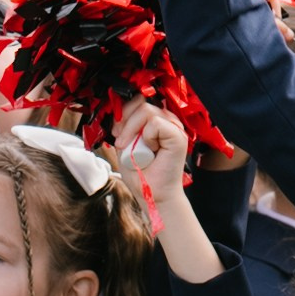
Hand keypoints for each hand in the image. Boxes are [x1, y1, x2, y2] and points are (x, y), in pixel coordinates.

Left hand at [114, 98, 190, 222]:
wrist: (153, 194)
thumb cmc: (141, 173)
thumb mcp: (126, 145)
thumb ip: (124, 128)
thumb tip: (117, 113)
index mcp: (156, 120)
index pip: (138, 101)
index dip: (124, 113)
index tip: (116, 132)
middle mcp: (166, 120)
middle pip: (141, 102)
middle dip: (125, 121)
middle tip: (121, 141)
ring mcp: (173, 127)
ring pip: (146, 110)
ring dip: (132, 130)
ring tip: (131, 148)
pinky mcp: (178, 136)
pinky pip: (156, 123)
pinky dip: (147, 137)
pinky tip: (150, 150)